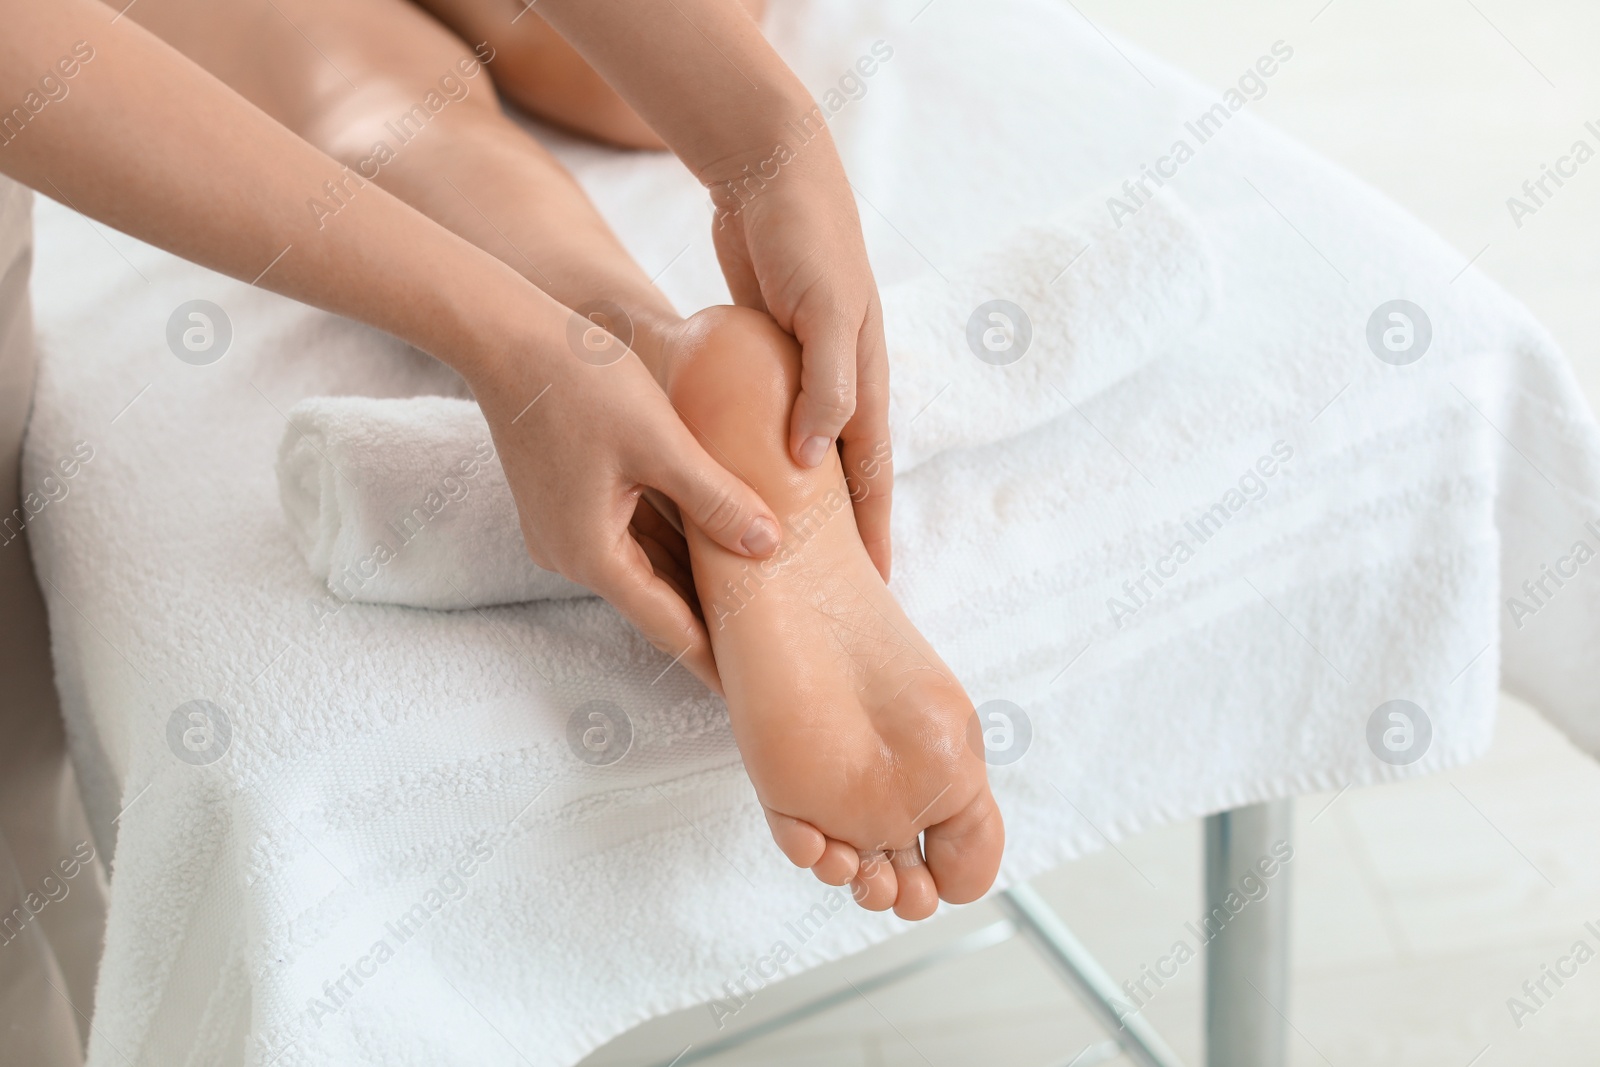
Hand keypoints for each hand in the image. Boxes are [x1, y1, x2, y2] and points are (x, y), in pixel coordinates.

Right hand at [468, 320, 780, 693]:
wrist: (506, 333)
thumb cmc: (582, 381)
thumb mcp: (663, 442)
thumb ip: (716, 497)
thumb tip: (768, 545)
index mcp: (592, 552)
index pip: (667, 625)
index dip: (711, 658)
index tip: (748, 690)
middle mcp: (572, 551)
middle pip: (656, 600)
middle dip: (708, 622)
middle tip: (765, 649)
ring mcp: (565, 526)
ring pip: (645, 564)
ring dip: (692, 579)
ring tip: (750, 602)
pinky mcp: (566, 498)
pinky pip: (630, 532)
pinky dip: (672, 541)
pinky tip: (713, 540)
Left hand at [708, 147, 894, 580]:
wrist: (772, 170)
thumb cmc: (808, 238)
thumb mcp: (825, 310)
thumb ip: (827, 383)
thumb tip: (812, 461)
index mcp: (864, 376)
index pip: (872, 473)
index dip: (873, 530)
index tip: (871, 585)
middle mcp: (838, 380)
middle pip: (840, 473)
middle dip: (837, 530)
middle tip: (820, 585)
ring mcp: (800, 368)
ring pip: (799, 450)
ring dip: (791, 498)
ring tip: (772, 549)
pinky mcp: (762, 353)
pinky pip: (760, 417)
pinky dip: (751, 452)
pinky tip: (730, 478)